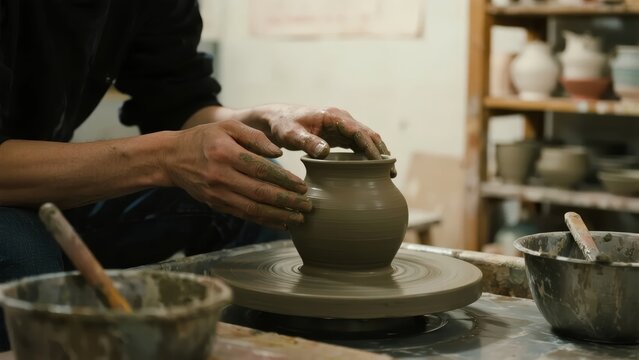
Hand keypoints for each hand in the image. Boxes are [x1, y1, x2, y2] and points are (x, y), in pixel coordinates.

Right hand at [164, 120, 311, 229]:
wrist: (172, 158)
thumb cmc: (204, 138)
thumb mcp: (227, 126)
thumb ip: (254, 137)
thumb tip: (279, 152)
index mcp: (226, 153)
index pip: (261, 169)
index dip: (284, 180)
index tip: (302, 186)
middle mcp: (221, 176)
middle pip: (260, 193)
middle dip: (287, 202)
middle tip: (307, 206)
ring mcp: (218, 193)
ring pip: (253, 209)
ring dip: (278, 216)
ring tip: (299, 219)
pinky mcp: (217, 204)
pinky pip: (244, 215)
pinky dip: (264, 221)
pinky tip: (281, 223)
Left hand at [254, 104, 395, 176]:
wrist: (279, 120)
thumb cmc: (284, 126)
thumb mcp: (291, 134)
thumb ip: (307, 142)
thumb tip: (325, 152)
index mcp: (333, 116)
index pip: (358, 131)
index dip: (370, 146)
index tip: (379, 162)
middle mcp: (342, 119)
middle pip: (368, 134)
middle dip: (381, 152)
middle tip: (391, 171)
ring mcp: (342, 127)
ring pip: (366, 139)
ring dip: (378, 154)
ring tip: (389, 173)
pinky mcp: (340, 135)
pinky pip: (358, 144)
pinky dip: (368, 154)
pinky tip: (374, 169)